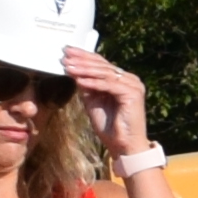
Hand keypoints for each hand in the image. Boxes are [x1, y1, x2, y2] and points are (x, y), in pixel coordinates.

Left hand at [61, 42, 156, 162]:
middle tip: (64, 55)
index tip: (67, 51)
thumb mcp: (94, 102)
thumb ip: (87, 87)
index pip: (102, 64)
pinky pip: (109, 85)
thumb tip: (74, 71)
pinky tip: (79, 80)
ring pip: (105, 73)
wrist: (124, 146)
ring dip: (84, 69)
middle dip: (82, 60)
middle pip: (103, 66)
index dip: (84, 56)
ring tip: (67, 66)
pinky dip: (93, 82)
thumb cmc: (111, 127)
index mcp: (122, 80)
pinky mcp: (133, 94)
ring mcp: (133, 85)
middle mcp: (130, 79)